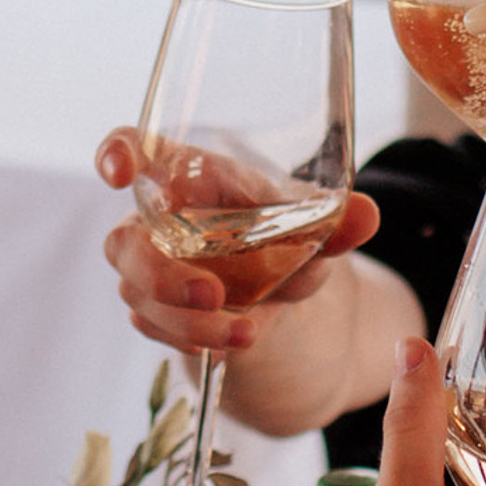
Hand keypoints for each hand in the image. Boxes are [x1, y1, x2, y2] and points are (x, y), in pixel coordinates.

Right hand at [96, 127, 378, 359]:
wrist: (277, 277)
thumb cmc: (279, 229)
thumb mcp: (312, 225)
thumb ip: (336, 221)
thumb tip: (368, 214)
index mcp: (186, 173)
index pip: (134, 147)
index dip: (117, 154)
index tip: (121, 172)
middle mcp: (153, 218)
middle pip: (127, 242)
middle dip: (163, 276)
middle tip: (214, 295)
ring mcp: (145, 265)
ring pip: (139, 295)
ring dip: (191, 321)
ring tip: (248, 333)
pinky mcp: (150, 305)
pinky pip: (154, 326)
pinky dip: (194, 337)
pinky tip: (232, 338)